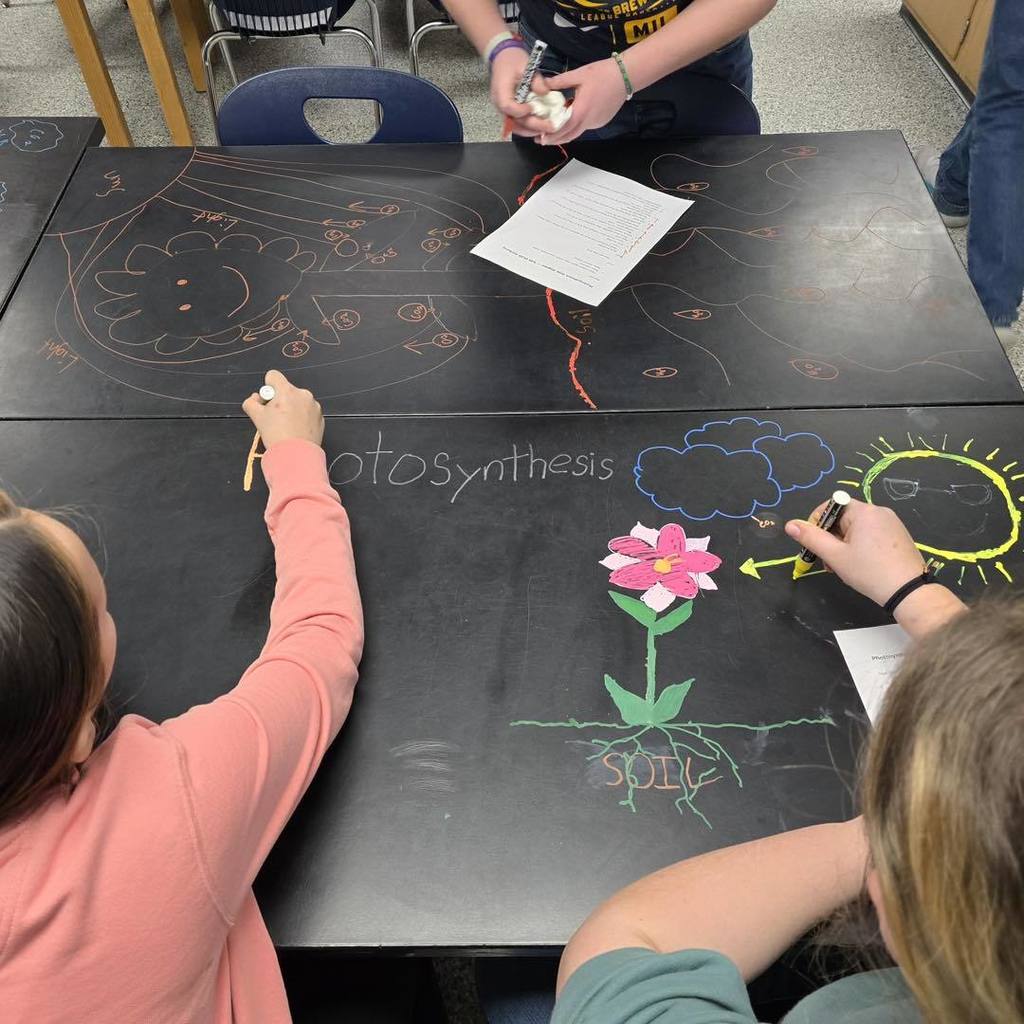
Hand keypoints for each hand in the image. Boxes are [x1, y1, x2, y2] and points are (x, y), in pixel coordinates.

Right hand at [242, 369, 323, 448]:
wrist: (296, 455)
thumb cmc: (275, 434)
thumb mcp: (256, 417)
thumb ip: (251, 402)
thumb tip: (256, 398)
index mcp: (287, 391)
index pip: (273, 375)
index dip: (268, 387)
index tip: (268, 402)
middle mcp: (303, 394)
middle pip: (286, 389)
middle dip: (280, 400)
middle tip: (275, 417)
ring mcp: (314, 405)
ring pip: (298, 400)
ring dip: (292, 408)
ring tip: (287, 426)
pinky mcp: (320, 416)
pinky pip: (308, 411)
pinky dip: (302, 417)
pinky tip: (297, 430)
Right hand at [490, 47, 553, 137]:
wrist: (503, 58)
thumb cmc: (513, 60)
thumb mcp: (526, 65)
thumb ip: (535, 80)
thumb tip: (545, 93)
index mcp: (501, 90)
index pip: (508, 106)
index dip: (521, 111)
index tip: (533, 108)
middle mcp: (499, 103)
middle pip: (514, 120)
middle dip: (532, 126)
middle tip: (549, 127)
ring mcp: (502, 108)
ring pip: (515, 125)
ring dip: (530, 130)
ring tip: (546, 130)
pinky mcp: (508, 110)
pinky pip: (516, 122)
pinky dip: (527, 127)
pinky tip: (539, 127)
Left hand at [540, 58, 627, 144]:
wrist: (625, 76)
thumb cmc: (602, 73)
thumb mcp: (578, 75)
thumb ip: (560, 81)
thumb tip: (544, 85)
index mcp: (581, 110)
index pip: (563, 128)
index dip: (551, 135)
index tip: (540, 138)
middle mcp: (589, 121)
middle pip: (569, 136)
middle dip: (555, 139)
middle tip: (542, 140)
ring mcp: (596, 123)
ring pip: (577, 132)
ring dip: (566, 133)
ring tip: (553, 131)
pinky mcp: (601, 121)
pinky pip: (586, 127)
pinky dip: (576, 126)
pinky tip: (571, 120)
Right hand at [784, 498, 925, 606]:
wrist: (908, 591)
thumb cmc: (869, 571)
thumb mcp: (835, 556)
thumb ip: (810, 538)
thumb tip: (790, 525)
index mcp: (863, 511)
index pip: (831, 506)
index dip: (817, 522)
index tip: (814, 544)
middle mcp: (879, 511)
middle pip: (843, 518)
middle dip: (831, 538)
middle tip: (828, 561)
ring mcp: (891, 523)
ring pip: (856, 528)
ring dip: (844, 544)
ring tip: (843, 567)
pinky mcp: (898, 535)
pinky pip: (871, 534)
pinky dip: (860, 546)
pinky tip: (860, 565)